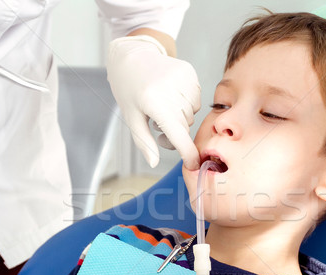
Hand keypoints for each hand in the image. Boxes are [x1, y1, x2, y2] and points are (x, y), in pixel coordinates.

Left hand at [106, 35, 200, 169]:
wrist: (132, 57)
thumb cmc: (129, 90)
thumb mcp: (132, 118)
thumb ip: (144, 142)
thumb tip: (153, 164)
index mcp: (154, 102)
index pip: (178, 134)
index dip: (187, 153)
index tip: (193, 165)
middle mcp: (171, 90)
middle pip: (185, 126)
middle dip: (175, 132)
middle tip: (157, 125)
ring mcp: (183, 79)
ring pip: (192, 114)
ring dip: (180, 116)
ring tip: (163, 106)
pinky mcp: (190, 72)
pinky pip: (196, 99)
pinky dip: (186, 102)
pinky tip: (171, 94)